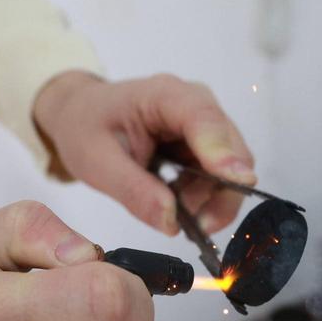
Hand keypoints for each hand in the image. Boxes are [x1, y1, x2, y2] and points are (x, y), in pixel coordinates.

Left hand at [33, 71, 256, 234]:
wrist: (81, 114)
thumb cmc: (86, 127)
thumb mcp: (97, 162)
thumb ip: (133, 191)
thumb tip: (171, 223)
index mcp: (164, 96)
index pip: (204, 119)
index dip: (224, 153)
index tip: (240, 183)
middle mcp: (194, 104)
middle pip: (231, 149)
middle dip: (220, 193)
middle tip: (193, 225)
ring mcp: (203, 125)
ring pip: (231, 169)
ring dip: (211, 200)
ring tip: (174, 213)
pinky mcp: (204, 145)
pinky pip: (219, 178)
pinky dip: (204, 199)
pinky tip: (177, 204)